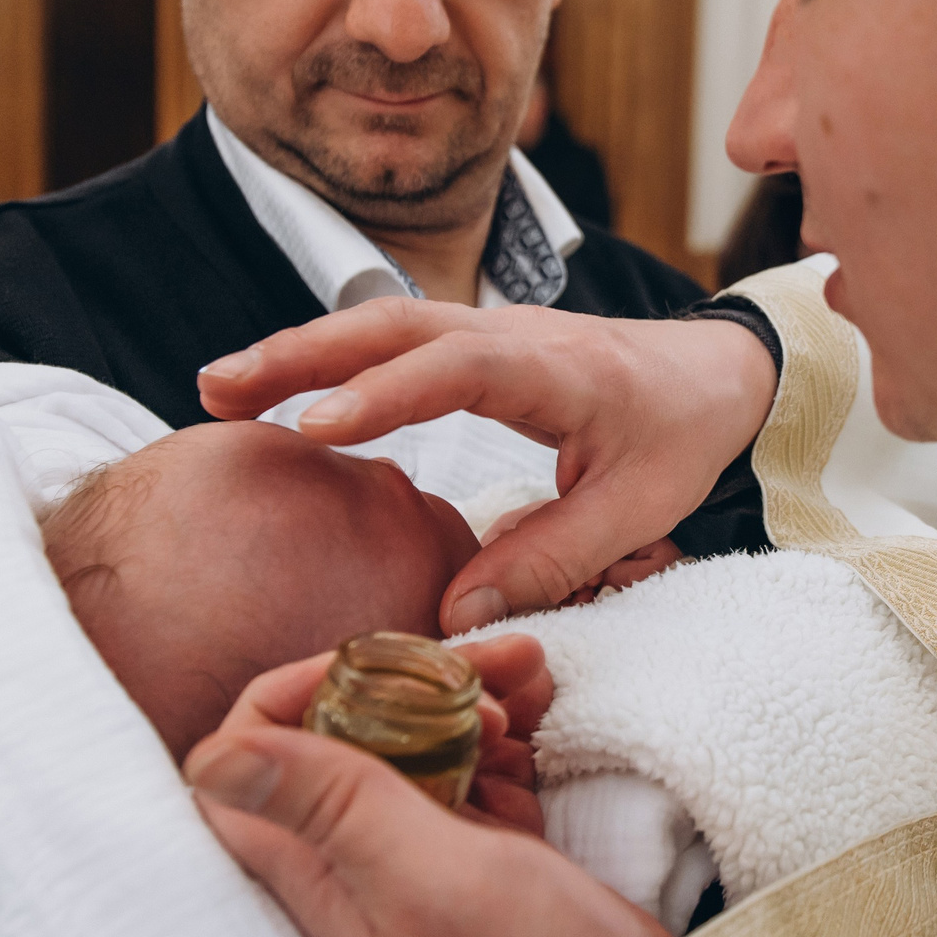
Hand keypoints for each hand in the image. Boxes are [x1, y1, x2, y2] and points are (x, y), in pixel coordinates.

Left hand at [188, 635, 669, 936]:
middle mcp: (357, 878)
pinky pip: (469, 793)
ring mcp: (420, 881)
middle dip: (413, 686)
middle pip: (343, 747)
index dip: (302, 696)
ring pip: (415, 760)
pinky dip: (502, 753)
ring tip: (535, 678)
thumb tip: (211, 758)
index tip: (385, 671)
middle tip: (499, 664)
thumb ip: (335, 809)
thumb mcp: (436, 881)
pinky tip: (539, 737)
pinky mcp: (479, 885)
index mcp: (322, 881)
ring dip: (468, 707)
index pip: (251, 767)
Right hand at [198, 300, 776, 630]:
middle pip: (392, 325)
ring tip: (221, 390)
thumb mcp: (637, 510)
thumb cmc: (680, 434)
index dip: (382, 394)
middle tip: (217, 391)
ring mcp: (488, 328)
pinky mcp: (475, 342)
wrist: (718, 372)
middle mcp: (511, 331)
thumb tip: (456, 612)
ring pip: (381, 324)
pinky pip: (393, 339)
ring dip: (301, 352)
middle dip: (301, 355)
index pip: (455, 367)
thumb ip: (550, 560)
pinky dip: (332, 358)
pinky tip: (280, 389)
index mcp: (555, 367)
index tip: (312, 428)